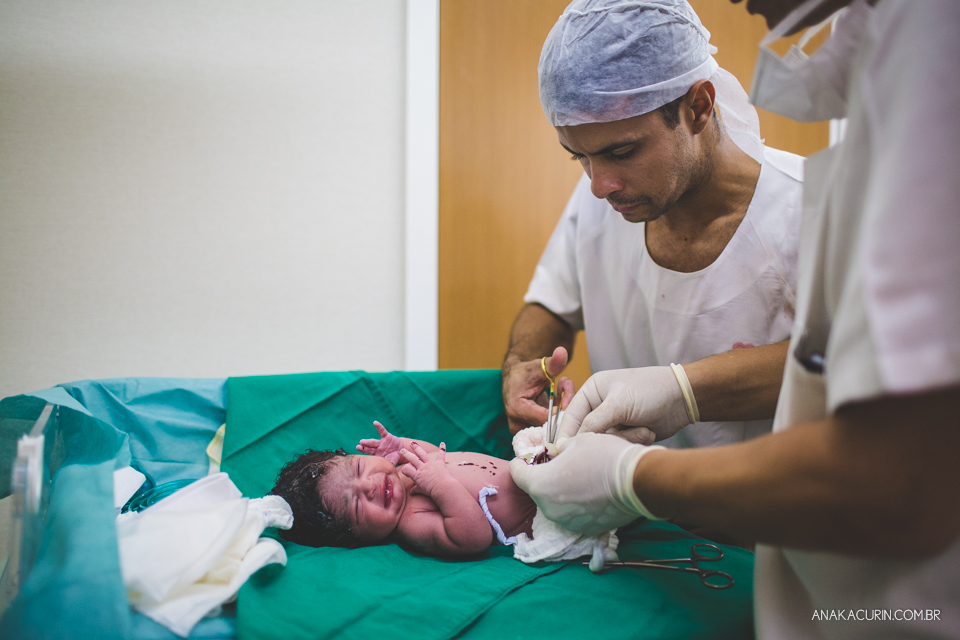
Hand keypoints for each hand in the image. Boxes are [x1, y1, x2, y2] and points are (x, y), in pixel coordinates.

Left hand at [357, 420, 404, 464]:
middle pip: (369, 449)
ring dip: (367, 442)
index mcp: (377, 456)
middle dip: (363, 448)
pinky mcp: (386, 436)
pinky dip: (379, 427)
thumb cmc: (394, 458)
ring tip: (361, 441)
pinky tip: (375, 423)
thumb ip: (388, 466)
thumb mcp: (392, 462)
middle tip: (358, 448)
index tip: (358, 459)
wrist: (401, 450)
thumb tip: (385, 474)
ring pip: (373, 442)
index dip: (365, 457)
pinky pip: (382, 431)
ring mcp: (381, 442)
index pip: (370, 456)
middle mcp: (377, 449)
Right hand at [399, 442, 451, 495]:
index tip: (404, 470)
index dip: (404, 469)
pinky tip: (442, 443)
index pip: (406, 469)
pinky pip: (441, 455)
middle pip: (412, 459)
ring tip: (412, 443)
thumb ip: (416, 489)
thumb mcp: (422, 490)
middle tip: (402, 450)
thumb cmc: (432, 491)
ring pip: (422, 454)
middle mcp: (422, 468)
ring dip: (417, 448)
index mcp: (417, 475)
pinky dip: (442, 449)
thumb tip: (411, 491)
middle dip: (406, 454)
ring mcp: (431, 464)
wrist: (443, 488)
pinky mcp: (439, 463)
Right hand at [502, 346, 575, 433]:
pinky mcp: (528, 430)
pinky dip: (556, 411)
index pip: (546, 418)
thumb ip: (553, 363)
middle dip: (562, 405)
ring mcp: (522, 429)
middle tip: (565, 386)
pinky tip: (557, 396)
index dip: (561, 408)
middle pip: (549, 423)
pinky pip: (548, 425)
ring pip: (550, 425)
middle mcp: (518, 423)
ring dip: (560, 407)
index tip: (567, 394)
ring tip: (560, 388)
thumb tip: (562, 351)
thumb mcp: (540, 366)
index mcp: (517, 409)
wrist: (514, 377)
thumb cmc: (525, 372)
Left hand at [509, 432, 662, 534]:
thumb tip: (558, 454)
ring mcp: (567, 522)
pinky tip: (590, 491)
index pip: (518, 474)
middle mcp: (548, 508)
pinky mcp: (585, 529)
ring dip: (560, 491)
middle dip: (543, 477)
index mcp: (540, 484)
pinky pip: (573, 514)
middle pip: (537, 490)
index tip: (527, 458)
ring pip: (555, 503)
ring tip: (577, 477)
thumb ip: (559, 450)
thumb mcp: (576, 442)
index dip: (521, 463)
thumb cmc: (603, 456)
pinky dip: (576, 503)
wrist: (637, 481)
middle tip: (556, 465)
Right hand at [556, 366, 691, 443]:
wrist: (683, 399)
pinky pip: (619, 446)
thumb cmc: (649, 391)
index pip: (570, 415)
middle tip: (620, 433)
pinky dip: (634, 441)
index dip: (566, 434)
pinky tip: (647, 431)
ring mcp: (614, 421)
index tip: (561, 452)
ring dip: (624, 439)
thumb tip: (572, 441)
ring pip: (605, 442)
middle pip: (587, 433)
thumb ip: (593, 422)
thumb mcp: (618, 404)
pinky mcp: (626, 434)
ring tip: (642, 428)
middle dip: (606, 437)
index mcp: (592, 391)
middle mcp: (599, 406)